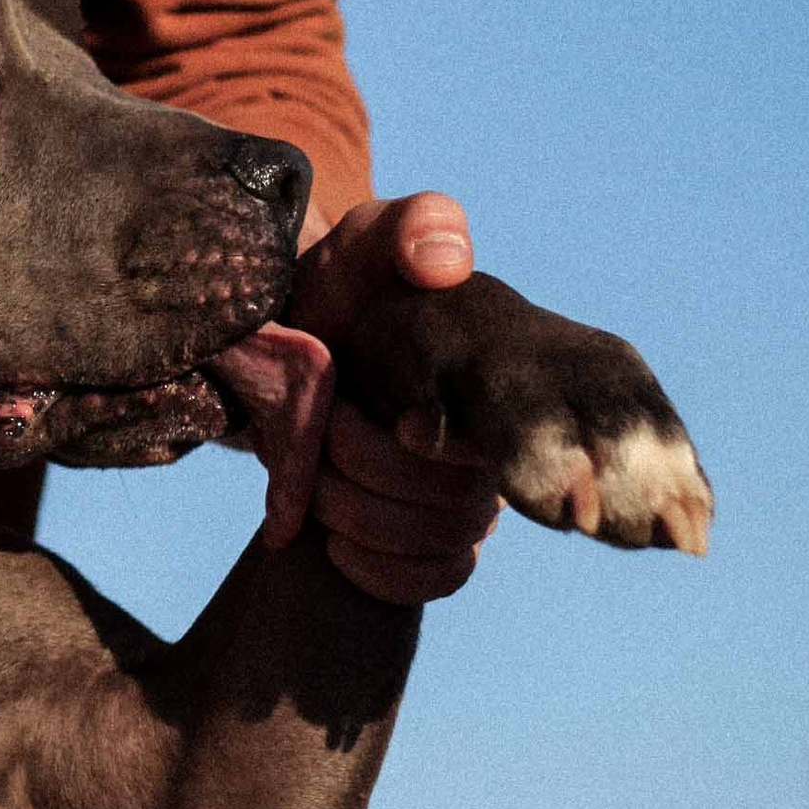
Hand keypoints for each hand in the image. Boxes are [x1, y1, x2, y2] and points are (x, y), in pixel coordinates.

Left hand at [260, 193, 503, 603]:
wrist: (285, 352)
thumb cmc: (336, 292)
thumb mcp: (364, 242)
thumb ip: (410, 227)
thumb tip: (446, 264)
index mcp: (504, 384)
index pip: (522, 443)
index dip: (443, 447)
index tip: (398, 426)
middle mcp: (502, 443)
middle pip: (463, 503)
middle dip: (369, 470)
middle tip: (320, 431)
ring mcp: (472, 498)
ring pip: (443, 543)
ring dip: (358, 514)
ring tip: (314, 472)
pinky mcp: (437, 544)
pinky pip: (434, 581)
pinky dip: (375, 568)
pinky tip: (334, 538)